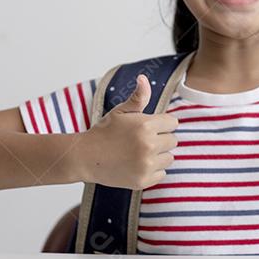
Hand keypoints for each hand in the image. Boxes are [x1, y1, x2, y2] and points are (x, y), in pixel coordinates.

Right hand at [78, 75, 177, 189]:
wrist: (85, 157)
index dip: (162, 124)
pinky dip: (153, 171)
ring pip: (169, 158)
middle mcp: (148, 145)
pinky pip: (162, 174)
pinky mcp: (143, 180)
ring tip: (139, 153)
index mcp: (145, 125)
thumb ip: (138, 97)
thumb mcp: (120, 112)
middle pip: (173, 141)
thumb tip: (143, 78)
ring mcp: (146, 164)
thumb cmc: (104, 132)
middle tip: (142, 141)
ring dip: (159, 155)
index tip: (149, 127)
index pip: (173, 123)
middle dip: (161, 139)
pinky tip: (137, 165)